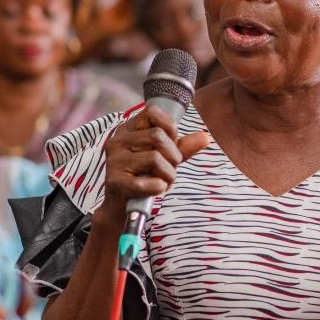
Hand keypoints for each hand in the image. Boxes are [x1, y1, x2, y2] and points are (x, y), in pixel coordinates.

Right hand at [99, 104, 209, 232]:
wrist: (123, 207)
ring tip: (163, 181)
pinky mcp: (115, 182)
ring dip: (168, 174)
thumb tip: (204, 137)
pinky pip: (147, 180)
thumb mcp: (164, 158)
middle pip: (157, 136)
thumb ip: (182, 147)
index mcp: (128, 130)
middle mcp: (117, 142)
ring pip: (155, 158)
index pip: (152, 112)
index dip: (169, 127)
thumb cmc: (144, 177)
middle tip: (170, 168)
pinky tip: (156, 189)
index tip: (172, 143)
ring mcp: (114, 161)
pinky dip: (159, 187)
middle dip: (173, 155)